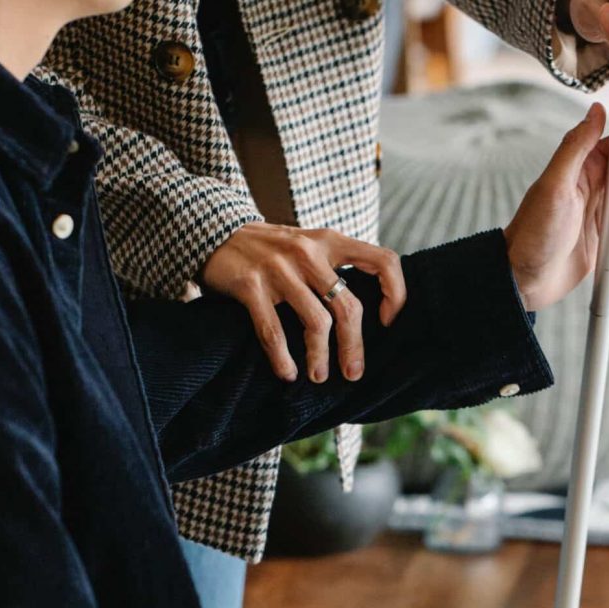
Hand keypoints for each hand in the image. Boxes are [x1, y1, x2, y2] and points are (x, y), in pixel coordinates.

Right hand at [201, 223, 405, 382]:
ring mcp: (279, 268)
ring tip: (317, 376)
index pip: (383, 261)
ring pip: (315, 323)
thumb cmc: (269, 248)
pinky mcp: (250, 285)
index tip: (387, 321)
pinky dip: (283, 358)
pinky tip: (287, 372)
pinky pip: (274, 331)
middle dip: (353, 346)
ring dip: (320, 358)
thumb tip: (362, 314)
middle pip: (348, 307)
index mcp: (329, 241)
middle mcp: (308, 252)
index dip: (395, 293)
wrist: (213, 230)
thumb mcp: (307, 243)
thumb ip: (332, 266)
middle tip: (353, 373)